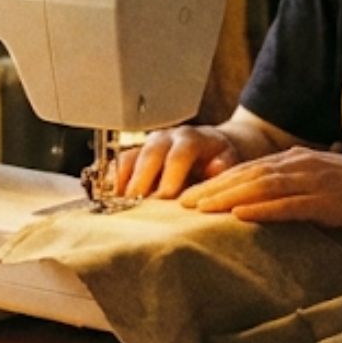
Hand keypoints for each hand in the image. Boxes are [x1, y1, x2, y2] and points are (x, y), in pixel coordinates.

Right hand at [116, 125, 242, 198]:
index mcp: (192, 138)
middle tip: (137, 203)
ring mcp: (148, 145)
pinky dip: (114, 181)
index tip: (166, 196)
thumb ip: (224, 167)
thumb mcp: (229, 161)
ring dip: (124, 181)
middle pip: (150, 154)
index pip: (180, 154)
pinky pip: (119, 164)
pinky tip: (112, 199)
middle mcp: (166, 138)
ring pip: (131, 158)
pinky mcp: (136, 154)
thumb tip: (215, 169)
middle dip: (142, 180)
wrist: (210, 146)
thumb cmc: (219, 159)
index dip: (172, 174)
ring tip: (120, 204)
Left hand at [179, 148, 341, 227]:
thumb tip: (268, 213)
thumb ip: (295, 195)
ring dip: (227, 197)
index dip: (216, 180)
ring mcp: (312, 180)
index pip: (248, 168)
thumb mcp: (323, 187)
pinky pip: (288, 204)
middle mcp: (299, 163)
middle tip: (181, 202)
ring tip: (200, 209)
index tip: (190, 193)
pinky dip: (261, 209)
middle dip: (211, 188)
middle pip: (246, 174)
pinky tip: (240, 215)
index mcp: (296, 159)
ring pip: (260, 186)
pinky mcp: (326, 199)